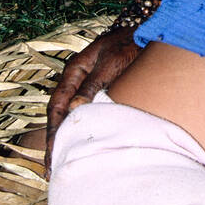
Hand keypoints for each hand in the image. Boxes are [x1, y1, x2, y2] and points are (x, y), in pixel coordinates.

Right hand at [45, 27, 140, 174]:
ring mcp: (89, 86)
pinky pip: (90, 115)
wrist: (151, 35)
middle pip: (61, 115)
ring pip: (74, 117)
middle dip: (57, 142)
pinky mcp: (102, 92)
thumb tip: (75, 109)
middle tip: (53, 169)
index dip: (53, 130)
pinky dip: (85, 132)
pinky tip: (85, 148)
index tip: (53, 151)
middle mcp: (78, 80)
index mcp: (75, 71)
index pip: (57, 105)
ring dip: (69, 139)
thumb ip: (93, 85)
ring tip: (64, 165)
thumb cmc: (131, 44)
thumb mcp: (111, 63)